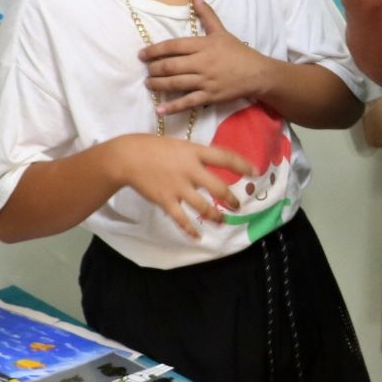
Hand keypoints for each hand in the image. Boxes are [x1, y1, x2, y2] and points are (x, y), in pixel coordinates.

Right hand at [111, 135, 251, 239]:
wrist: (127, 157)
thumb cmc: (153, 147)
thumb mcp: (179, 145)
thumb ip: (196, 155)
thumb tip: (212, 164)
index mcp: (194, 152)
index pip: (224, 157)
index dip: (242, 165)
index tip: (255, 172)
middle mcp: (190, 170)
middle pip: (218, 187)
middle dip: (230, 199)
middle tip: (237, 205)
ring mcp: (178, 187)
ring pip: (203, 206)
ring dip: (215, 216)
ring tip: (221, 221)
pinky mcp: (166, 201)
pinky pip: (182, 219)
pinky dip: (191, 229)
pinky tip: (197, 236)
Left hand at [141, 0, 278, 115]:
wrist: (257, 74)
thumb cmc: (238, 52)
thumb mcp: (222, 31)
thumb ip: (207, 15)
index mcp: (203, 45)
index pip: (174, 46)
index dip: (155, 50)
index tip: (142, 54)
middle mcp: (202, 63)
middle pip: (171, 66)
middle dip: (154, 68)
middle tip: (146, 70)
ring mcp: (206, 81)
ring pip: (176, 83)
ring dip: (158, 84)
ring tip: (148, 83)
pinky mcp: (210, 96)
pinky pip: (187, 102)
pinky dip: (173, 107)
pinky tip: (160, 110)